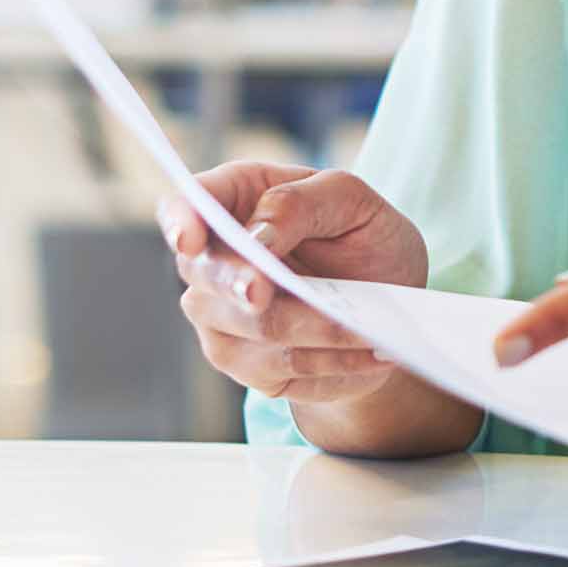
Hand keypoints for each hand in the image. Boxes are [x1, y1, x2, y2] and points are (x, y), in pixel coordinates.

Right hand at [158, 160, 428, 407]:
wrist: (389, 296)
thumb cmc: (360, 233)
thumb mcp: (349, 198)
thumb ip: (299, 203)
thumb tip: (255, 236)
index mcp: (234, 199)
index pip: (185, 205)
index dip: (179, 220)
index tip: (189, 238)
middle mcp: (214, 259)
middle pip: (206, 274)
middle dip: (239, 284)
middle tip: (261, 293)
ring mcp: (222, 316)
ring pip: (254, 327)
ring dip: (316, 329)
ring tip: (368, 329)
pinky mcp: (247, 364)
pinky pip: (282, 367)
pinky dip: (331, 359)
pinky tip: (368, 352)